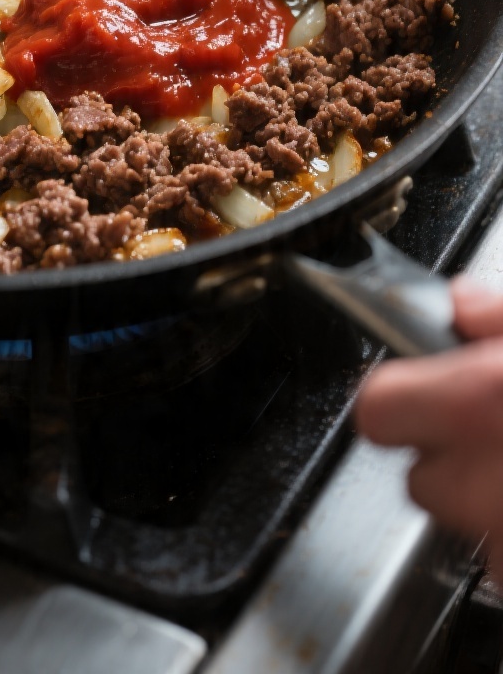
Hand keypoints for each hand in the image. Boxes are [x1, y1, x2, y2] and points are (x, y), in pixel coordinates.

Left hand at [355, 278, 502, 580]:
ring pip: (468, 525)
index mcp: (482, 403)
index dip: (400, 398)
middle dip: (458, 458)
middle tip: (501, 429)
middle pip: (423, 477)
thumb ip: (498, 315)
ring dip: (494, 502)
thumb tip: (459, 303)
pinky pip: (501, 564)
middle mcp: (484, 485)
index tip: (424, 391)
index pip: (376, 408)